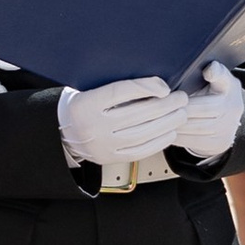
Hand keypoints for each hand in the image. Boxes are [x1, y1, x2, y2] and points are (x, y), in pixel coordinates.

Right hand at [59, 76, 186, 168]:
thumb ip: (119, 88)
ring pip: (141, 133)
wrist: (63, 133)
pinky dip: (158, 141)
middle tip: (181, 98)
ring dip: (166, 123)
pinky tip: (170, 132)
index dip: (145, 88)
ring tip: (180, 114)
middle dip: (164, 105)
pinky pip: (139, 151)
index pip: (120, 92)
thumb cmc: (83, 106)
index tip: (165, 86)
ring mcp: (102, 144)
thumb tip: (156, 86)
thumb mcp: (91, 90)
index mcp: (86, 103)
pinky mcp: (110, 158)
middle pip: (136, 114)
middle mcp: (93, 125)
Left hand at [168, 60, 244, 160]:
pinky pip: (195, 141)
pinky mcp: (220, 142)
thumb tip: (177, 66)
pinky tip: (165, 132)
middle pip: (204, 108)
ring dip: (176, 123)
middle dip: (180, 107)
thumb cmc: (208, 95)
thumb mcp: (208, 80)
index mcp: (228, 85)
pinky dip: (178, 136)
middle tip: (159, 105)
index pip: (224, 77)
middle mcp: (233, 105)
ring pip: (197, 126)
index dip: (217, 73)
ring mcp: (228, 126)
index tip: (208, 72)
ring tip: (158, 119)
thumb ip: (200, 72)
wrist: (224, 123)